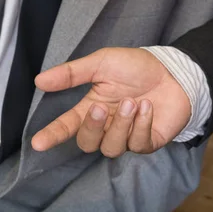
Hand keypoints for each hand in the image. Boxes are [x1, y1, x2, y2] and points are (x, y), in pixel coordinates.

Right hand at [31, 47, 190, 156]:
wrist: (174, 72)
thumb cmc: (137, 67)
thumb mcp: (102, 63)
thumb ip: (72, 74)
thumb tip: (39, 81)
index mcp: (91, 108)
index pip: (67, 127)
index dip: (52, 135)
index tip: (37, 143)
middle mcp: (106, 127)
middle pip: (87, 143)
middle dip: (93, 127)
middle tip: (101, 108)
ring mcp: (126, 138)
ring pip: (111, 148)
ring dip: (121, 125)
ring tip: (133, 103)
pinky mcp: (147, 143)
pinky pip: (137, 144)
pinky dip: (142, 125)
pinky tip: (148, 107)